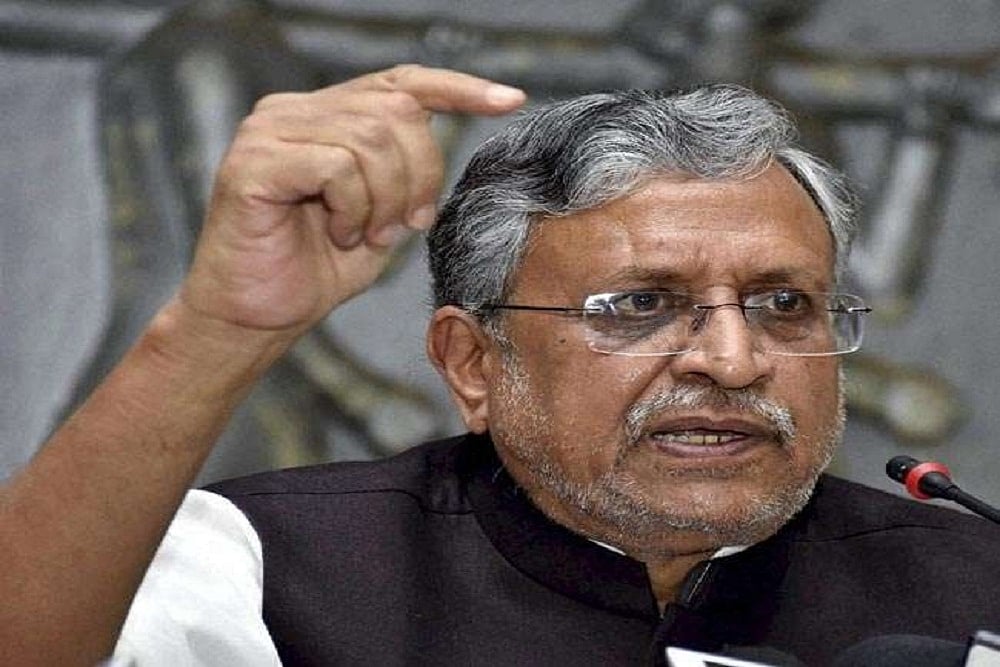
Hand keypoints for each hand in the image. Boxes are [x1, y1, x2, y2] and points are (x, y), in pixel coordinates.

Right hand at [178, 64, 525, 337]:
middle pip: (396, 110)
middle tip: (405, 224)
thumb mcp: (382, 217)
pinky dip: (353, 208)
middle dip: (421, 174)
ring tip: (365, 234)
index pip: (401, 81)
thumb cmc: (315, 269)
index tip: (508, 100)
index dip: (459, 88)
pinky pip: (336, 167)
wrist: (254, 317)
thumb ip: (408, 174)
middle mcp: (294, 110)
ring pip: (371, 138)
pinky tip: (337, 234)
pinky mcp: (252, 161)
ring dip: (386, 199)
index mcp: (326, 116)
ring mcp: (269, 131)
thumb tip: (446, 136)